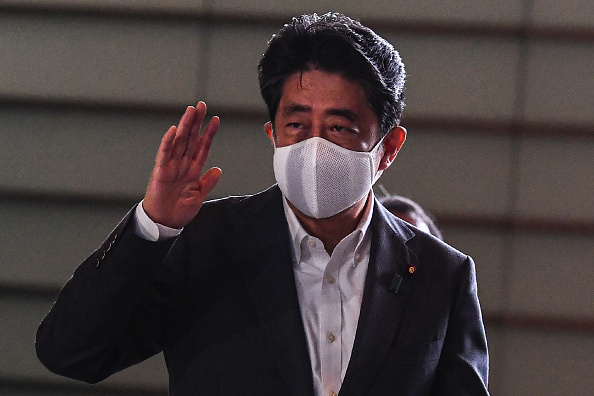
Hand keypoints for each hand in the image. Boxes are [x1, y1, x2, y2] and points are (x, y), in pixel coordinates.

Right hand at [142, 102, 221, 227]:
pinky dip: (168, 142)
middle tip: (201, 105)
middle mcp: (182, 164)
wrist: (165, 222)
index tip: (216, 119)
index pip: (202, 147)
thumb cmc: (180, 210)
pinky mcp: (160, 171)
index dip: (209, 133)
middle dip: (196, 122)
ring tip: (191, 110)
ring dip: (185, 126)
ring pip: (179, 141)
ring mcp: (171, 166)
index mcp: (193, 169)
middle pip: (191, 138)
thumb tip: (218, 169)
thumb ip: (208, 183)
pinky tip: (174, 130)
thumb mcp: (199, 196)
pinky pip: (164, 154)